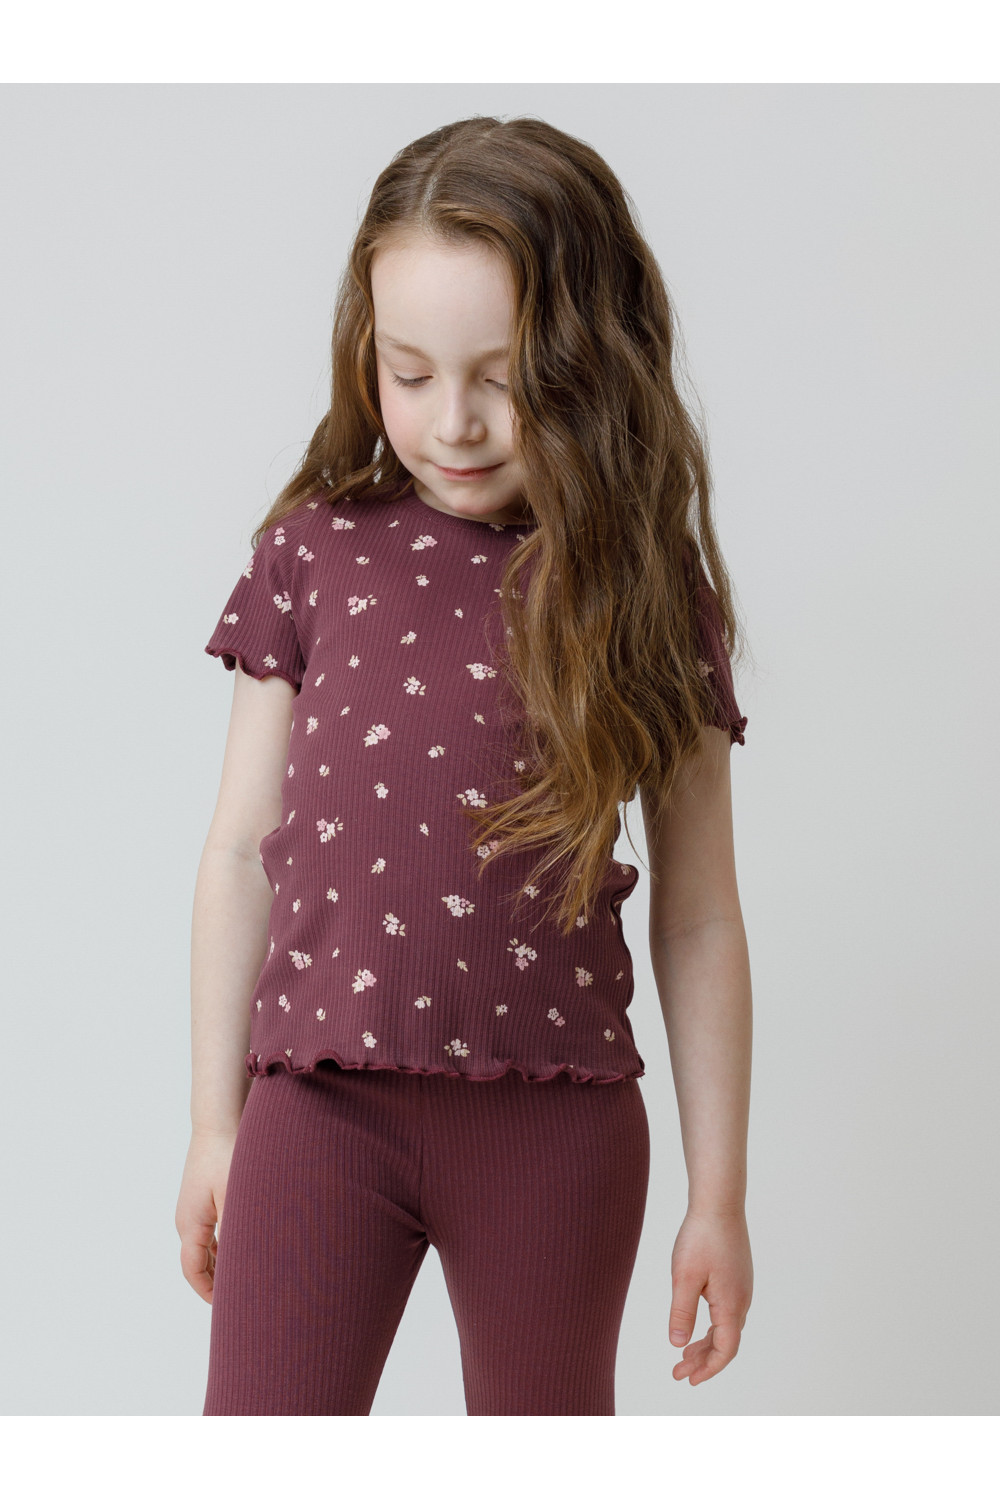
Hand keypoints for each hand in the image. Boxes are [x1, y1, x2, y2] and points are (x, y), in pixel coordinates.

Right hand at [175, 1127, 239, 1304]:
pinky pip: (211, 1230)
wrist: (219, 1119)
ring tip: (248, 1274)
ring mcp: (194, 1207)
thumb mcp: (236, 1198)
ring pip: (206, 1246)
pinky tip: (247, 1245)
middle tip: (243, 1296)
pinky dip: (225, 1243)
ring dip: (222, 1262)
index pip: (194, 1271)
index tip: (229, 1308)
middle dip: (217, 1281)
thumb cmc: (228, 1155)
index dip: (209, 1293)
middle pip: (198, 1262)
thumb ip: (238, 1233)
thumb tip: (246, 1264)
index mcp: (190, 1225)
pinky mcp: (204, 1195)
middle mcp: (187, 1219)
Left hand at [668, 1206, 752, 1384]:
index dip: (708, 1369)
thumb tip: (678, 1345)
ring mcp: (741, 1288)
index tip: (688, 1379)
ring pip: (726, 1328)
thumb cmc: (701, 1237)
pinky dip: (712, 1327)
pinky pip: (726, 1313)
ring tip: (684, 1355)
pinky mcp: (737, 1278)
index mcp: (731, 1304)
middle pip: (726, 1342)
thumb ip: (682, 1312)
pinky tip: (696, 1327)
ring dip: (707, 1345)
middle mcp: (742, 1300)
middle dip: (704, 1361)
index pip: (725, 1349)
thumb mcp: (684, 1277)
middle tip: (679, 1373)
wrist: (719, 1203)